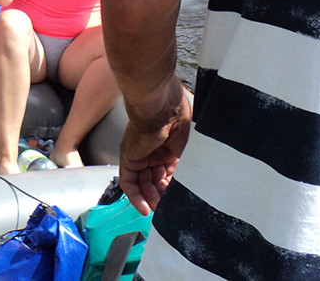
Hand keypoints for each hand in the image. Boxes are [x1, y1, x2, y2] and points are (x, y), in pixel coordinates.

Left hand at [118, 81, 191, 213]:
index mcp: (166, 146)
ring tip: (158, 213)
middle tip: (167, 210)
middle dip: (160, 196)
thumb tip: (191, 177)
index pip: (166, 173)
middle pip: (153, 180)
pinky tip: (145, 210)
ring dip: (149, 200)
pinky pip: (129, 182)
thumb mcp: (187, 143)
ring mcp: (138, 155)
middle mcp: (150, 151)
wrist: (161, 106)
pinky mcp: (128, 158)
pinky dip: (135, 197)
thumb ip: (185, 160)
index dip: (172, 187)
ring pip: (141, 184)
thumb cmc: (176, 116)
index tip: (179, 199)